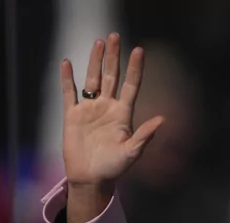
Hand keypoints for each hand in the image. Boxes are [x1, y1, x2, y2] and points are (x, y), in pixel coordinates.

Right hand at [60, 33, 164, 194]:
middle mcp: (107, 107)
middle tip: (115, 36)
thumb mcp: (131, 153)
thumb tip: (162, 119)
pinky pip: (69, 93)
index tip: (139, 50)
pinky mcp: (73, 115)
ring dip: (95, 61)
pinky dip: (67, 78)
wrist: (91, 178)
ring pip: (92, 79)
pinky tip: (67, 63)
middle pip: (111, 76)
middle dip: (114, 56)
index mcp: (123, 114)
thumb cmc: (114, 168)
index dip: (135, 68)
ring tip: (99, 42)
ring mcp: (90, 109)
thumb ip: (145, 136)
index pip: (131, 85)